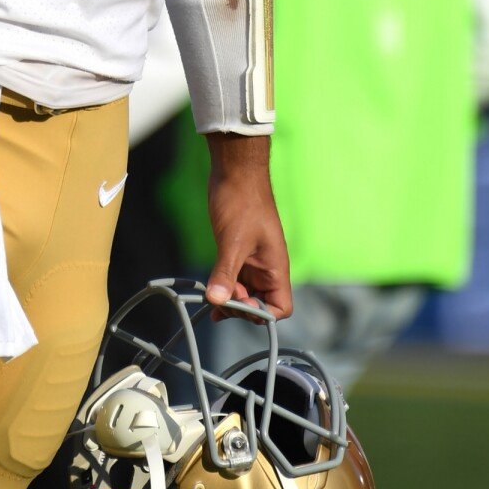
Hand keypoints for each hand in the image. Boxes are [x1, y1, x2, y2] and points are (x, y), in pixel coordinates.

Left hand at [204, 135, 291, 319]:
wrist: (235, 173)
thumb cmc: (243, 202)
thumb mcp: (233, 241)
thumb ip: (226, 273)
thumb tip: (217, 302)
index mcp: (276, 268)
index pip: (280, 307)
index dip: (262, 314)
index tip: (240, 305)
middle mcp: (266, 269)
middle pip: (260, 305)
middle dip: (241, 308)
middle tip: (220, 297)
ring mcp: (251, 262)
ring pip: (244, 293)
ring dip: (229, 300)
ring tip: (210, 298)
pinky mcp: (236, 253)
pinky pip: (232, 280)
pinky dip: (222, 289)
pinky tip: (208, 294)